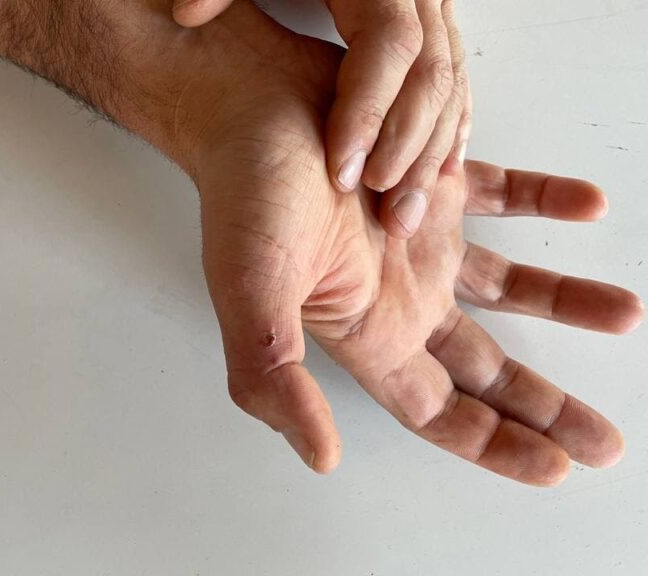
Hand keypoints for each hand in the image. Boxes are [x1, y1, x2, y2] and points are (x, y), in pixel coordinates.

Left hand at [175, 0, 471, 238]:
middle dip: (405, 146)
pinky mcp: (430, 30)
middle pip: (429, 74)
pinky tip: (432, 176)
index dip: (368, 111)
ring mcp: (428, 12)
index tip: (340, 168)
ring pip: (448, 86)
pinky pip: (452, 83)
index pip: (389, 45)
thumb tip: (189, 12)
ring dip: (429, 155)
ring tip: (400, 215)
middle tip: (376, 201)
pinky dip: (444, 132)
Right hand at [190, 8, 641, 483]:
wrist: (246, 99)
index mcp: (364, 329)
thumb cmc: (243, 193)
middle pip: (484, 369)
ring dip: (565, 301)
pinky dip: (546, 202)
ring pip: (508, 285)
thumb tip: (320, 455)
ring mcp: (419, 236)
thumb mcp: (253, 295)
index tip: (553, 467)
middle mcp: (397, 291)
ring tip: (623, 313)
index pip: (439, 410)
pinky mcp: (431, 177)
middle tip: (601, 440)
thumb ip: (276, 380)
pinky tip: (583, 205)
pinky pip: (502, 195)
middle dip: (543, 407)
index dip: (494, 445)